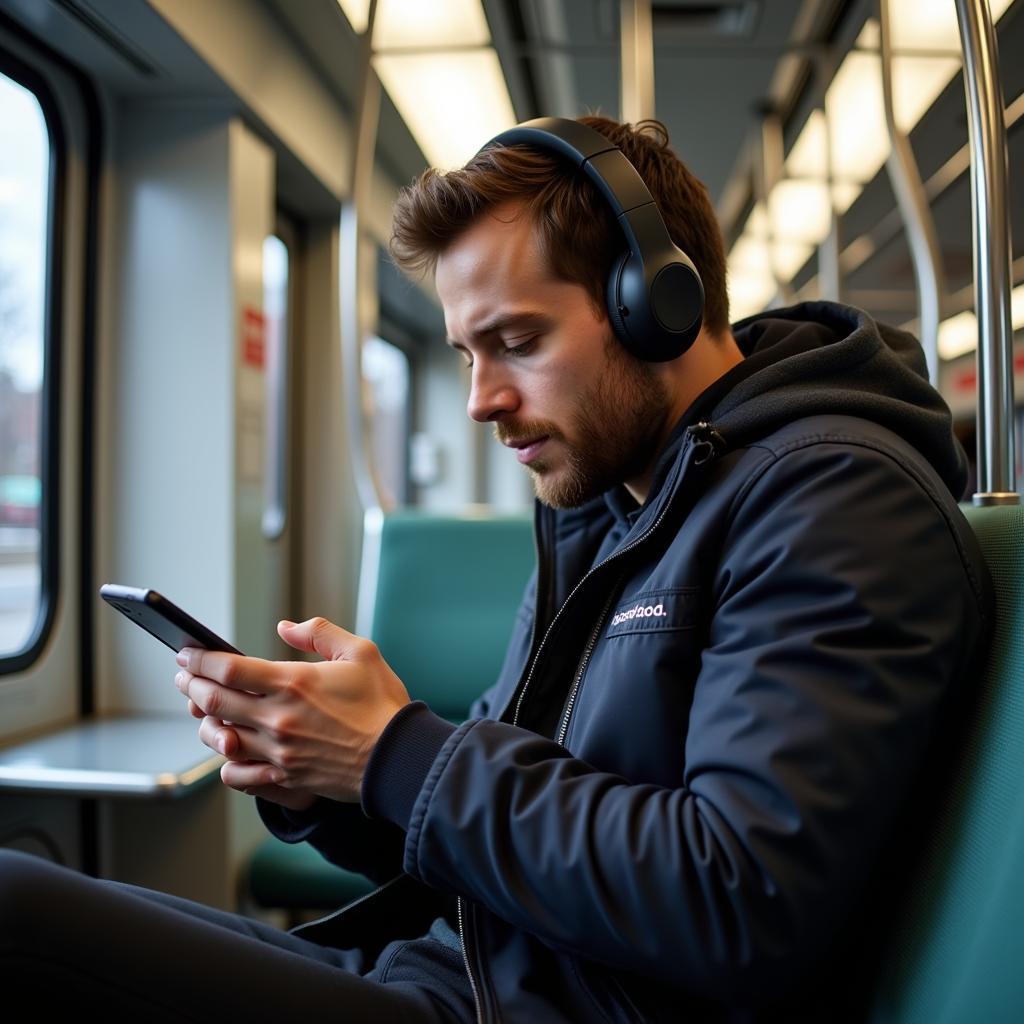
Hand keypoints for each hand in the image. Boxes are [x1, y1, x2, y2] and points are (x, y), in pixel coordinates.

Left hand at [174, 617, 409, 804]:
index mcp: (294, 683)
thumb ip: (319, 633)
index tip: (187, 652)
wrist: (399, 758)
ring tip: (203, 708)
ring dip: (204, 720)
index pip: (228, 668)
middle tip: (185, 675)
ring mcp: (279, 752)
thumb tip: (284, 627)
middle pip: (214, 700)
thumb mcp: (361, 652)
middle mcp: (278, 719)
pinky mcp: (285, 777)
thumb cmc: (383, 704)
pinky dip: (225, 761)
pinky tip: (229, 748)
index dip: (199, 658)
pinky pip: (237, 774)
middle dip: (192, 684)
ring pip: (220, 737)